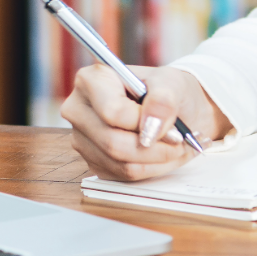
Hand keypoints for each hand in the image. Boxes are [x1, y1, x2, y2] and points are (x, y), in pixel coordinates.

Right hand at [61, 64, 232, 181]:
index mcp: (92, 79)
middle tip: (178, 140)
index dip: (145, 123)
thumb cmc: (168, 89)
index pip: (112, 112)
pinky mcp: (93, 161)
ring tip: (173, 145)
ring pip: (119, 163)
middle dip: (153, 147)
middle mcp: (79, 109)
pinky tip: (159, 153)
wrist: (174, 107)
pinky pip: (122, 176)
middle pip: (113, 142)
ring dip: (155, 159)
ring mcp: (82, 138)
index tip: (172, 126)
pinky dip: (149, 169)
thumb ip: (163, 100)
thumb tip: (150, 126)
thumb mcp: (172, 83)